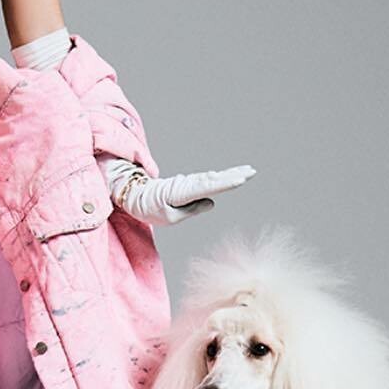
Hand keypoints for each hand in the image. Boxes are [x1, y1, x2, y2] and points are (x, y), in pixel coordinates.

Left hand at [102, 157, 256, 224]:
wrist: (136, 198)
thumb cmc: (151, 210)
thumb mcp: (169, 217)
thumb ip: (191, 210)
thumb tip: (211, 202)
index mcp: (181, 193)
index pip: (206, 188)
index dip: (224, 184)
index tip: (240, 179)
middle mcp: (186, 185)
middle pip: (213, 179)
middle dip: (233, 175)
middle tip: (252, 171)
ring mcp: (187, 183)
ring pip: (212, 178)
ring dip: (230, 174)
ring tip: (247, 171)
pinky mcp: (188, 184)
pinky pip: (206, 180)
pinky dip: (220, 176)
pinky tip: (232, 173)